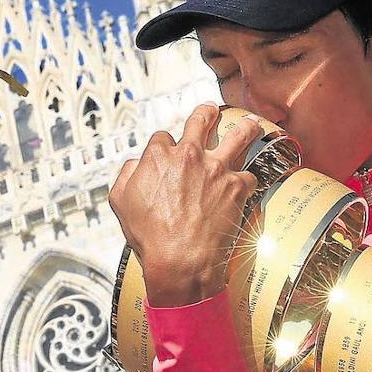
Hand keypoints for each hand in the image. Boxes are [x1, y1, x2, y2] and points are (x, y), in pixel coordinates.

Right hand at [108, 103, 262, 306]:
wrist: (180, 260)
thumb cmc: (150, 236)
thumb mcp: (120, 202)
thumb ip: (126, 175)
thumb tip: (136, 164)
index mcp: (159, 156)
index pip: (163, 137)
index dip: (165, 145)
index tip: (168, 152)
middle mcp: (190, 155)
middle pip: (201, 121)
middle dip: (207, 113)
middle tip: (211, 111)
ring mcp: (216, 169)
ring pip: (238, 136)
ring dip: (245, 128)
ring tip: (251, 125)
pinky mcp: (237, 187)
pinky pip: (250, 176)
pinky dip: (248, 181)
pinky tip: (248, 182)